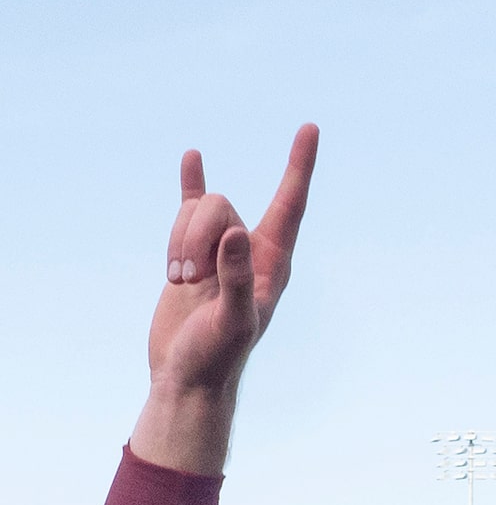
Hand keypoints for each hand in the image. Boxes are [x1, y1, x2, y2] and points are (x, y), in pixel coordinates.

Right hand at [148, 126, 317, 398]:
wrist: (188, 376)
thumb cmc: (218, 356)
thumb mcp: (232, 321)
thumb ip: (236, 279)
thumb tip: (235, 234)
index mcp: (273, 264)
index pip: (291, 205)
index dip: (299, 166)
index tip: (310, 128)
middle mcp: (251, 250)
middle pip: (219, 207)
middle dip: (193, 235)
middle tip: (188, 279)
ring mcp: (220, 249)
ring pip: (195, 211)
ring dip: (177, 242)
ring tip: (179, 282)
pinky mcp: (192, 252)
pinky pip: (190, 205)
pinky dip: (190, 183)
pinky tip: (192, 158)